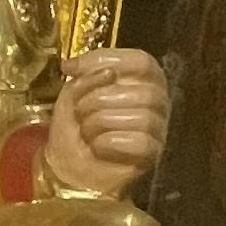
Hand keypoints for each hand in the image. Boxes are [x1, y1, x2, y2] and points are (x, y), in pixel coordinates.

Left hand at [46, 45, 168, 191]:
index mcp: (142, 78)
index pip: (141, 61)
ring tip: (86, 130)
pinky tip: (96, 145)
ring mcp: (158, 128)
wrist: (67, 165)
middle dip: (99, 99)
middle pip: (144, 91)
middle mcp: (156, 100)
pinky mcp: (151, 154)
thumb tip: (96, 69)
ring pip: (143, 118)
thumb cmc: (76, 125)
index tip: (72, 70)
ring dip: (102, 122)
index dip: (106, 61)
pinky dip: (111, 143)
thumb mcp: (73, 92)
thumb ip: (85, 75)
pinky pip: (141, 143)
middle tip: (79, 111)